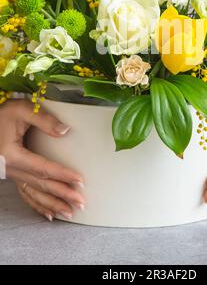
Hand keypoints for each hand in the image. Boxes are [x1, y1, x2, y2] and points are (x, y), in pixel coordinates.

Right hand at [0, 100, 84, 220]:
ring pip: (33, 193)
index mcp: (12, 155)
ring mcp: (10, 174)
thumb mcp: (22, 110)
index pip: (43, 168)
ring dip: (52, 204)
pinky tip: (49, 214)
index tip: (79, 181)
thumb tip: (65, 130)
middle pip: (40, 185)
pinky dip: (37, 205)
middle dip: (62, 194)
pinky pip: (25, 194)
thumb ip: (44, 120)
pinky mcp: (12, 174)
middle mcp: (10, 169)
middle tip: (81, 202)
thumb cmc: (2, 114)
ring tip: (69, 213)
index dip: (62, 175)